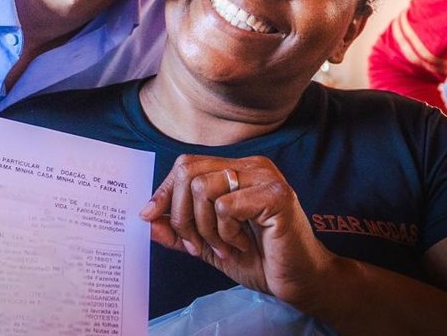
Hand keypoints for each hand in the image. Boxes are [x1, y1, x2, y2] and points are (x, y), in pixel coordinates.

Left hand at [139, 154, 334, 307]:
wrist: (300, 281)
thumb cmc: (260, 259)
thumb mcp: (209, 244)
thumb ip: (180, 231)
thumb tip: (146, 220)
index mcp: (236, 169)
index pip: (186, 166)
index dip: (164, 192)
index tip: (149, 218)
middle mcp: (250, 165)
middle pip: (188, 172)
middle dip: (181, 216)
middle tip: (196, 245)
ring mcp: (265, 177)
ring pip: (203, 189)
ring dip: (206, 228)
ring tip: (226, 247)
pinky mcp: (276, 195)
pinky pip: (226, 206)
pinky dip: (227, 233)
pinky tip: (243, 244)